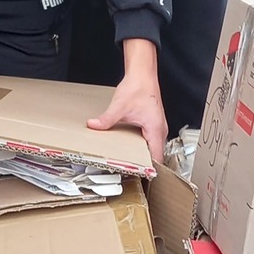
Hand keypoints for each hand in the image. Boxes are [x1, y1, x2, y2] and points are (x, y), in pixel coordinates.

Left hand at [88, 37, 164, 167]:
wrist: (143, 74)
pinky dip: (141, 146)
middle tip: (130, 174)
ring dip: (142, 155)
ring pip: (152, 148)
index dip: (149, 170)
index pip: (157, 158)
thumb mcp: (120, 106)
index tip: (140, 179)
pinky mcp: (152, 124)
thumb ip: (106, 119)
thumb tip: (93, 125)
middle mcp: (160, 130)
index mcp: (156, 130)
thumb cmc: (138, 87)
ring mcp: (157, 127)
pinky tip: (129, 148)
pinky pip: (149, 141)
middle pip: (154, 155)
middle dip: (143, 165)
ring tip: (129, 164)